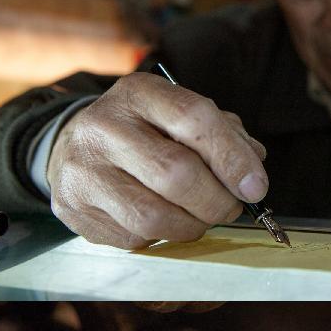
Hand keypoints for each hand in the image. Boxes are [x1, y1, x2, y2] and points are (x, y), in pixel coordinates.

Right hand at [47, 73, 267, 248]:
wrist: (74, 150)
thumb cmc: (144, 135)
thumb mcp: (180, 119)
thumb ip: (223, 135)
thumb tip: (254, 169)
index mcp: (138, 94)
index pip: (193, 118)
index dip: (232, 157)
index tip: (256, 186)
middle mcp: (104, 126)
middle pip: (176, 173)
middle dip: (217, 201)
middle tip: (230, 208)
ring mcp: (84, 170)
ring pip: (155, 216)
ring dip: (192, 226)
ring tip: (200, 217)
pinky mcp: (75, 208)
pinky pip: (135, 237)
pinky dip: (161, 237)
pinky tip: (162, 221)